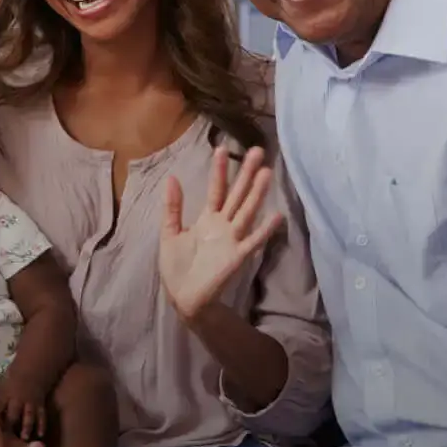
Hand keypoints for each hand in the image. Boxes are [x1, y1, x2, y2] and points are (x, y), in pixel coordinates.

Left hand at [0, 366, 48, 440]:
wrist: (32, 368)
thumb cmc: (13, 378)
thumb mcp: (1, 387)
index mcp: (4, 395)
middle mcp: (17, 400)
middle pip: (12, 415)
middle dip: (9, 427)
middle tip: (6, 441)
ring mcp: (30, 402)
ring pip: (28, 416)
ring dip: (26, 427)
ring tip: (24, 438)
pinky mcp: (40, 405)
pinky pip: (41, 416)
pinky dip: (41, 425)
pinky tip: (40, 435)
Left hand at [160, 145, 283, 323]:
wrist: (182, 297)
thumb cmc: (177, 267)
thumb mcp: (169, 233)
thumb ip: (173, 208)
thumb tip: (172, 177)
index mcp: (207, 219)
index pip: (216, 190)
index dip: (219, 171)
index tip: (222, 149)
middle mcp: (223, 225)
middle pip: (237, 195)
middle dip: (246, 174)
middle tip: (258, 151)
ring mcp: (232, 240)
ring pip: (247, 212)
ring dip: (257, 194)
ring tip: (267, 173)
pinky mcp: (237, 257)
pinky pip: (253, 241)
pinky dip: (264, 230)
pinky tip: (277, 215)